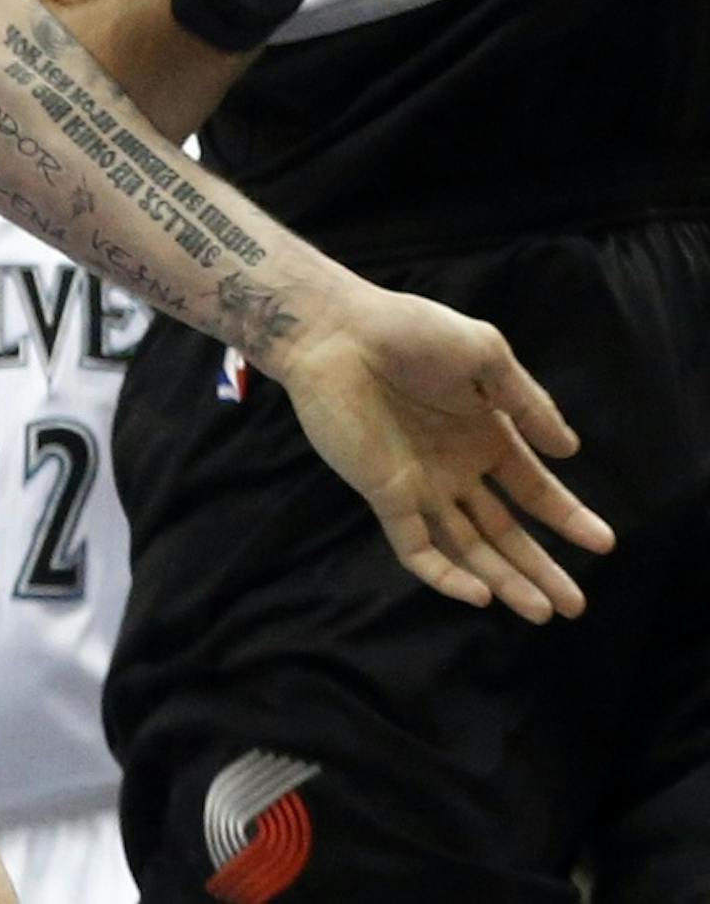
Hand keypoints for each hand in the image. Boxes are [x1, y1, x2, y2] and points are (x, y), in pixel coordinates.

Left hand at [278, 280, 613, 621]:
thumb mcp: (485, 354)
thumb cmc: (410, 330)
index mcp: (483, 432)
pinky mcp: (385, 493)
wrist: (336, 328)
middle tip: (576, 606)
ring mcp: (420, 484)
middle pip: (505, 530)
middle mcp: (456, 466)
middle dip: (541, 568)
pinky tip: (480, 594)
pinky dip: (447, 575)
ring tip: (542, 613)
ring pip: (468, 547)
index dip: (567, 516)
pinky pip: (418, 547)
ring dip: (504, 582)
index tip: (603, 543)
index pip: (532, 487)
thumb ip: (527, 404)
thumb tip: (570, 451)